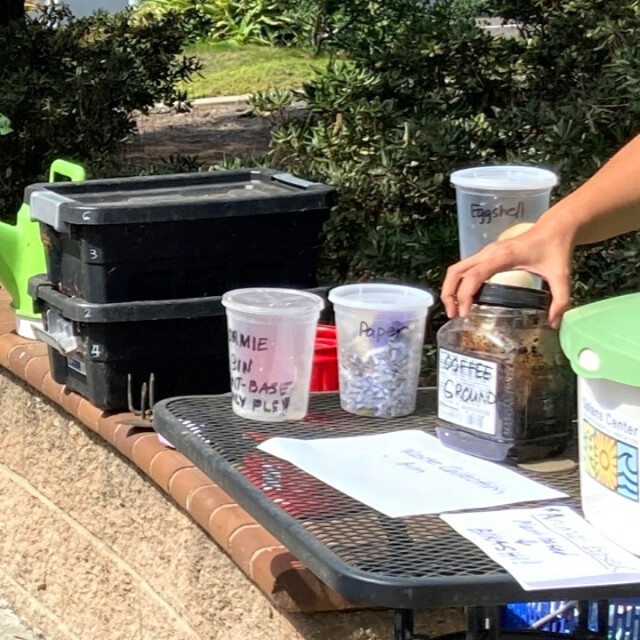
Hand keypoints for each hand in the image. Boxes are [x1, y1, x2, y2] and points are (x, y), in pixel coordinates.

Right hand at [440, 223, 573, 328]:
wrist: (554, 228)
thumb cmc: (555, 248)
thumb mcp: (561, 275)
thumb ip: (560, 301)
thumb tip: (553, 324)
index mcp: (503, 257)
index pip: (474, 275)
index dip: (464, 294)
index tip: (464, 313)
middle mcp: (489, 253)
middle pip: (456, 271)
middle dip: (449, 294)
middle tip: (453, 315)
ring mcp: (485, 253)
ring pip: (456, 269)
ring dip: (450, 289)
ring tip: (454, 310)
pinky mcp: (486, 255)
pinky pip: (464, 269)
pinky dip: (458, 284)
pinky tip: (465, 299)